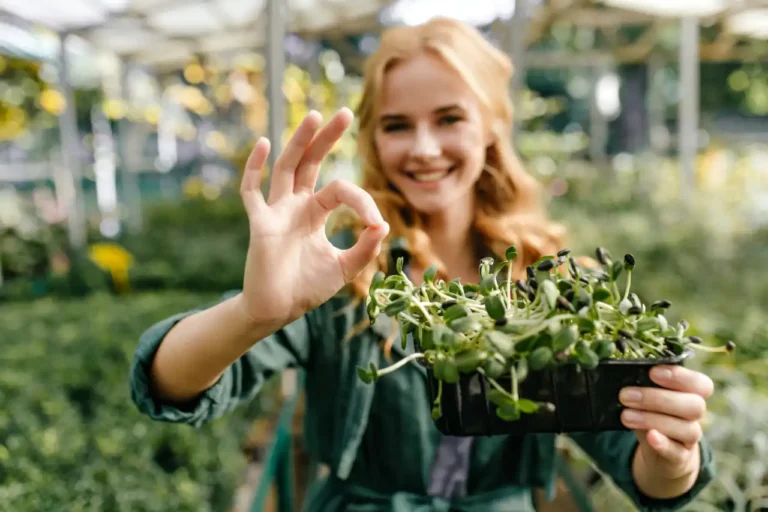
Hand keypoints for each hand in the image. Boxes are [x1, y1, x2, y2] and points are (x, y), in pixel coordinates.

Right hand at [239, 108, 388, 327]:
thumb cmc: (307, 288)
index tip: (376, 224)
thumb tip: (383, 225)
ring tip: (316, 116)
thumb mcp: (344, 268)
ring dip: (300, 142)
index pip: (340, 190)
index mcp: (314, 213)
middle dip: (326, 138)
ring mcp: (276, 212)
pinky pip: (252, 192)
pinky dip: (255, 168)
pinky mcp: (260, 225)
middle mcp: (294, 206)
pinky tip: (265, 144)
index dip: (362, 201)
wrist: (277, 311)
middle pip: (310, 163)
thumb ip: (364, 248)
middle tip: (345, 113)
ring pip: (287, 168)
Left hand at [619, 365, 713, 480]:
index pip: (701, 384)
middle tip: (625, 395)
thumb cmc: (653, 415)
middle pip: (694, 405)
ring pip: (686, 428)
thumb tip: (623, 375)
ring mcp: (689, 438)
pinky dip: (663, 443)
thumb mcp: (649, 399)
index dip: (680, 376)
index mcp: (692, 394)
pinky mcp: (680, 457)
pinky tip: (650, 436)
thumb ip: (643, 386)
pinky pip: (676, 451)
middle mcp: (695, 415)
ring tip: (625, 416)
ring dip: (652, 419)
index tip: (652, 372)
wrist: (660, 454)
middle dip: (657, 398)